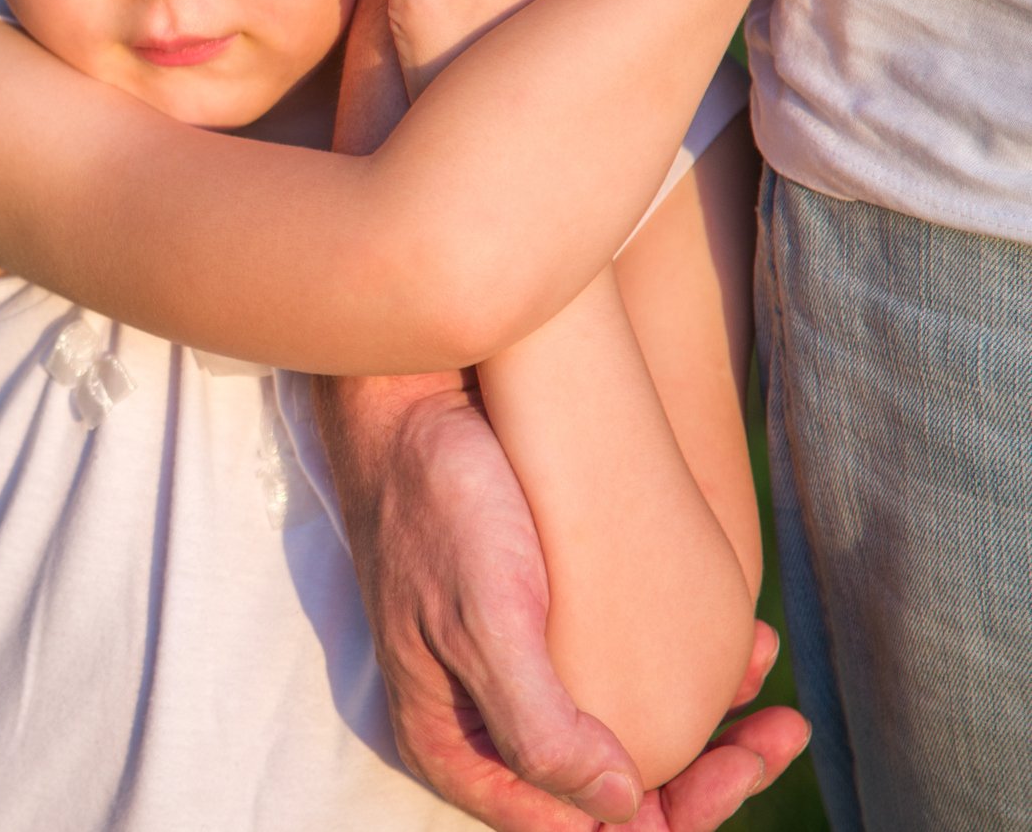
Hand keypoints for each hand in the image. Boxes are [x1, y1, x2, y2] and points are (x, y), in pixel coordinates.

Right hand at [320, 377, 809, 829]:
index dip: (673, 814)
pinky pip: (618, 673)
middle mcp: (486, 726)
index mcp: (458, 749)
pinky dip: (683, 668)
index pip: (579, 828)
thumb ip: (538, 729)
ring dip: (708, 724)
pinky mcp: (535, 623)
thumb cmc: (436, 505)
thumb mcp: (481, 621)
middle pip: (612, 792)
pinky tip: (734, 638)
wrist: (407, 401)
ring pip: (624, 734)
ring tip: (769, 684)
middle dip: (710, 775)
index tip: (742, 763)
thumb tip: (621, 804)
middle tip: (782, 731)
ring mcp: (513, 675)